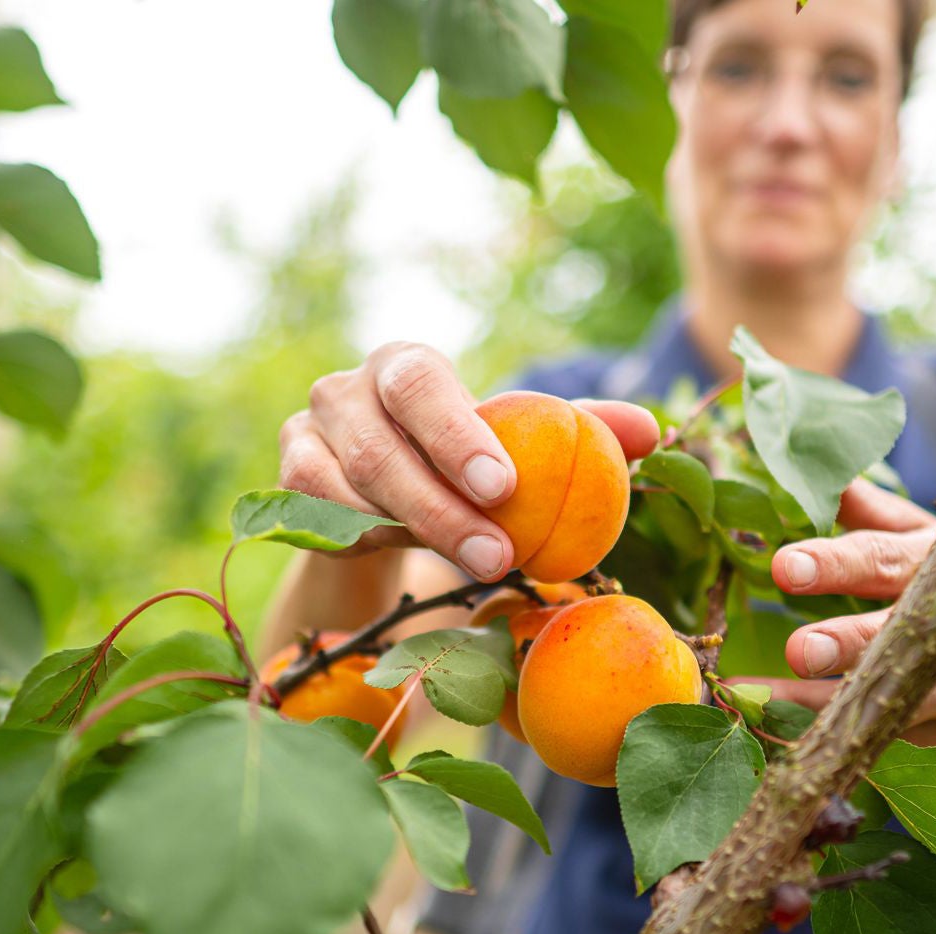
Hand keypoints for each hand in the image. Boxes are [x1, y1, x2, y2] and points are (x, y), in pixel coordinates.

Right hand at [278, 342, 658, 579]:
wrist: (386, 500)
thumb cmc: (468, 461)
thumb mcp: (521, 446)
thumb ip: (582, 432)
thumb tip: (651, 432)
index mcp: (406, 364)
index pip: (422, 384)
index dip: (457, 434)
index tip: (504, 488)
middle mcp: (345, 389)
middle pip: (379, 444)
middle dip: (438, 503)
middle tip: (500, 554)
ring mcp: (305, 436)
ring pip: (344, 491)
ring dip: (410, 534)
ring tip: (477, 567)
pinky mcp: (284, 486)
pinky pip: (319, 523)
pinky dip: (367, 544)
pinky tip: (411, 561)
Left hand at [734, 479, 935, 747]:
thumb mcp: (918, 533)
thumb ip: (865, 510)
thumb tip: (818, 470)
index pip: (882, 560)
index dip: (833, 564)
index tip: (784, 566)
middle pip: (895, 634)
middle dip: (845, 644)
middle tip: (797, 650)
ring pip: (892, 698)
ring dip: (823, 707)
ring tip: (759, 707)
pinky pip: (887, 739)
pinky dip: (834, 740)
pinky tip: (778, 738)